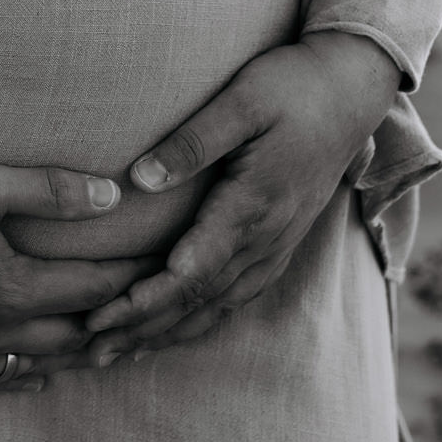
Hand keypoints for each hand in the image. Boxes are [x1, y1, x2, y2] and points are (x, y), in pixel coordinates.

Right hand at [0, 161, 153, 392]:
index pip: (94, 287)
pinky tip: (28, 376)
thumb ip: (45, 189)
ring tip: (106, 348)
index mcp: (11, 288)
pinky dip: (14, 380)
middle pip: (73, 338)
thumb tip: (113, 197)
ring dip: (72, 357)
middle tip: (149, 314)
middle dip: (115, 325)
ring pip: (31, 367)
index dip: (136, 275)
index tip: (169, 264)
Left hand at [83, 32, 401, 361]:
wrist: (352, 91)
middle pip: (198, 301)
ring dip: (165, 334)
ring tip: (116, 355)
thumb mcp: (242, 100)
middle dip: (142, 329)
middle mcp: (266, 238)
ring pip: (217, 308)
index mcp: (253, 205)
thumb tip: (139, 179)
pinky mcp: (278, 245)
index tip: (100, 316)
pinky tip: (168, 334)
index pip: (192, 270)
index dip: (144, 299)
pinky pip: (236, 299)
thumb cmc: (293, 87)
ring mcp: (276, 246)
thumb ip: (191, 143)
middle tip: (90, 351)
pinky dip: (198, 323)